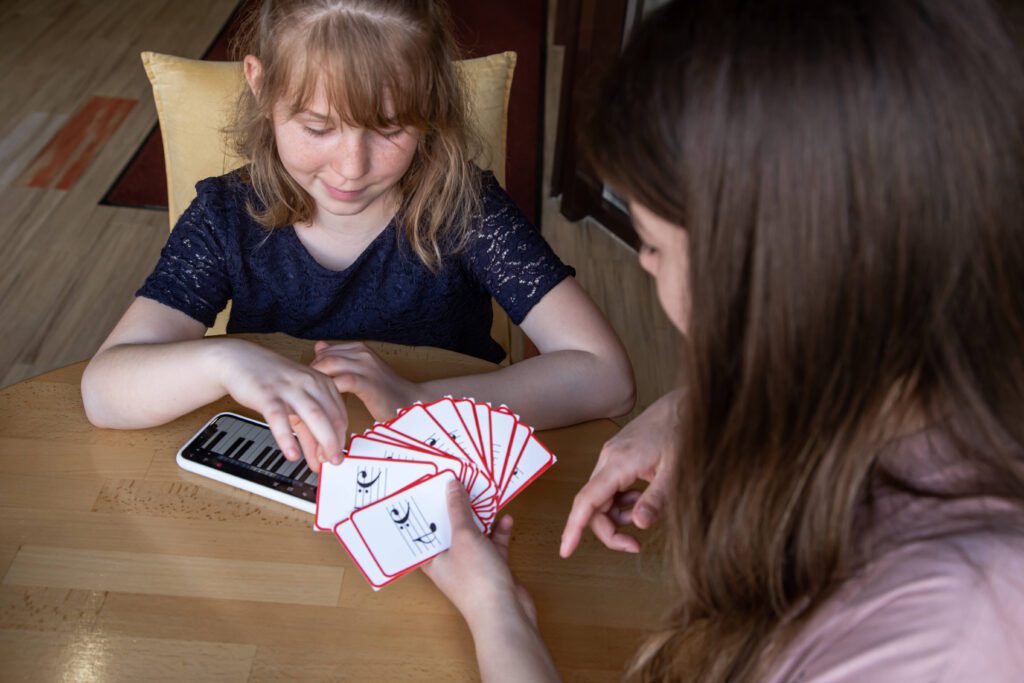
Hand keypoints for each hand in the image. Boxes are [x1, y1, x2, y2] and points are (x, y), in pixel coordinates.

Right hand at [213, 340, 346, 472]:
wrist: (241, 359)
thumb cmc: (272, 381)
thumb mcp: (295, 405)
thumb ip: (308, 432)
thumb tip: (318, 459)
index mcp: (322, 383)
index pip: (340, 414)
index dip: (340, 438)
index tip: (336, 455)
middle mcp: (310, 383)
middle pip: (331, 416)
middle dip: (335, 443)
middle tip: (336, 462)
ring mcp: (290, 388)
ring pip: (313, 416)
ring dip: (321, 441)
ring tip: (321, 463)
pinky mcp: (268, 394)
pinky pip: (280, 418)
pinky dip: (287, 438)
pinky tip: (292, 454)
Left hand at [310, 341, 422, 421]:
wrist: (409, 400)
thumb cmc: (384, 390)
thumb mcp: (361, 369)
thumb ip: (341, 358)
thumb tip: (319, 346)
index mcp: (359, 348)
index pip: (325, 351)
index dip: (314, 366)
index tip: (309, 383)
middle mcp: (362, 352)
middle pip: (325, 357)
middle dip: (312, 374)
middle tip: (308, 392)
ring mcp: (366, 366)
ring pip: (330, 365)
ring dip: (318, 381)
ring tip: (314, 397)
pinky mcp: (368, 382)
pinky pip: (342, 381)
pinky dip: (331, 390)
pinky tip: (326, 402)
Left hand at [422, 480, 535, 626]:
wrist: (505, 612)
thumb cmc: (476, 578)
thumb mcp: (463, 536)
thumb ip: (458, 509)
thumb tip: (451, 485)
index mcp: (432, 559)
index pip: (423, 532)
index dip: (424, 511)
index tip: (427, 488)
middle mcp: (449, 562)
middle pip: (450, 530)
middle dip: (456, 508)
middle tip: (458, 482)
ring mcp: (472, 565)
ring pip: (474, 534)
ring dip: (480, 517)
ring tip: (483, 493)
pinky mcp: (492, 567)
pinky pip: (493, 543)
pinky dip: (499, 531)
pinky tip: (506, 518)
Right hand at [559, 387, 683, 557]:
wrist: (683, 406)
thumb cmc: (681, 432)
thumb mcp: (675, 471)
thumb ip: (656, 499)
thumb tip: (639, 525)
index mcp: (617, 464)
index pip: (587, 501)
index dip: (574, 528)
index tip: (565, 551)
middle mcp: (608, 460)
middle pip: (594, 505)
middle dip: (610, 530)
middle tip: (635, 546)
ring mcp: (611, 458)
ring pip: (602, 498)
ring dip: (618, 516)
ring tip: (646, 514)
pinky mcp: (618, 458)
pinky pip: (611, 488)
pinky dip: (623, 502)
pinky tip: (642, 500)